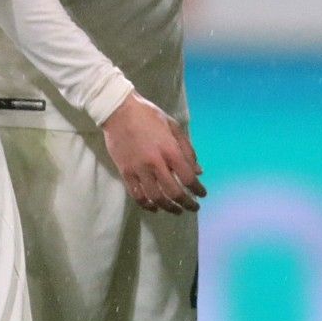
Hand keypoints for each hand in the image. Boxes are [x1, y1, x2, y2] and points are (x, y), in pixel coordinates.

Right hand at [102, 93, 206, 213]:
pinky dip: (147, 205)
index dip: (198, 190)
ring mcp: (139, 169)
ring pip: (155, 198)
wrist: (119, 110)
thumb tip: (199, 171)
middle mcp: (155, 162)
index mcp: (170, 149)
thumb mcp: (174, 126)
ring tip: (176, 210)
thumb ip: (187, 150)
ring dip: (168, 208)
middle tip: (193, 207)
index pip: (188, 177)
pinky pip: (137, 195)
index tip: (202, 194)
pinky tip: (155, 207)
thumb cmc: (149, 116)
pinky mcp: (125, 172)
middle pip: (173, 192)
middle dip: (187, 203)